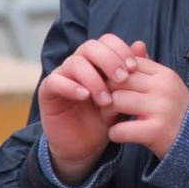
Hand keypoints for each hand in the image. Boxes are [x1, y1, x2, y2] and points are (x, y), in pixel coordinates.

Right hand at [38, 35, 145, 183]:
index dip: (120, 50)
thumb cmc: (106, 118)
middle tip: (123, 79)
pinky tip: (85, 97)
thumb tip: (140, 44)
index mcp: (97, 60)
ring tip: (106, 100)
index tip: (134, 68)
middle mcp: (79, 63)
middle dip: (109, 60)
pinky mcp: (48, 91)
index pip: (106, 41)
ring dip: (93, 79)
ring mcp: (62, 75)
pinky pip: (54, 81)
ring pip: (74, 62)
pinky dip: (70, 86)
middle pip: (90, 46)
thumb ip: (132, 73)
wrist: (86, 147)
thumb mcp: (125, 96)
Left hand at [105, 56, 188, 159]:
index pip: (128, 64)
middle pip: (118, 81)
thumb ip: (148, 68)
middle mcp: (163, 88)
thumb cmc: (175, 111)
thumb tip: (136, 43)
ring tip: (111, 120)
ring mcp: (161, 108)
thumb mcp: (166, 84)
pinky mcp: (156, 131)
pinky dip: (114, 133)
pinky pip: (120, 129)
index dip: (113, 75)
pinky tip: (118, 135)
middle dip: (106, 93)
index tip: (111, 88)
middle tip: (106, 105)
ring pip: (116, 101)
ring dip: (107, 113)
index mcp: (164, 74)